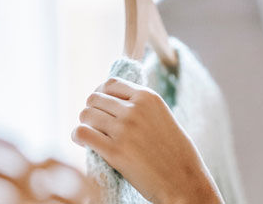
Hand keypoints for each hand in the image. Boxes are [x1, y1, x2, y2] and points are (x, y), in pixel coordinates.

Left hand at [72, 77, 222, 203]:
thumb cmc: (175, 152)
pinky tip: (84, 143)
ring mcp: (124, 129)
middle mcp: (135, 109)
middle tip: (97, 125)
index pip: (111, 83)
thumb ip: (141, 107)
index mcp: (148, 97)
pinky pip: (82, 133)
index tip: (102, 106)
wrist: (183, 179)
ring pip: (86, 115)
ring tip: (91, 135)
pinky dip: (79, 136)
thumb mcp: (162, 117)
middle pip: (94, 98)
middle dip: (92, 110)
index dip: (101, 94)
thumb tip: (113, 101)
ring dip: (85, 124)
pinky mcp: (114, 151)